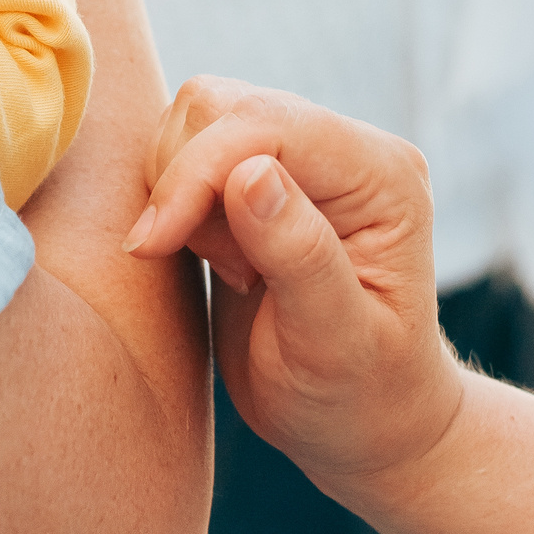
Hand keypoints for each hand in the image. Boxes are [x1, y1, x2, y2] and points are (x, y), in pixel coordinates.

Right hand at [125, 78, 463, 494]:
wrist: (362, 425)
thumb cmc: (360, 397)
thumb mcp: (337, 345)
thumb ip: (299, 256)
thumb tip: (249, 172)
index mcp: (381, 174)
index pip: (268, 123)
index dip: (197, 171)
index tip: (151, 244)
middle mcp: (345, 149)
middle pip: (221, 108)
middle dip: (189, 185)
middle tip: (228, 271)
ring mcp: (301, 157)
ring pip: (195, 118)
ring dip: (182, 193)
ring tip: (232, 269)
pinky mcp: (260, 173)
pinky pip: (186, 148)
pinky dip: (178, 200)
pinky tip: (221, 260)